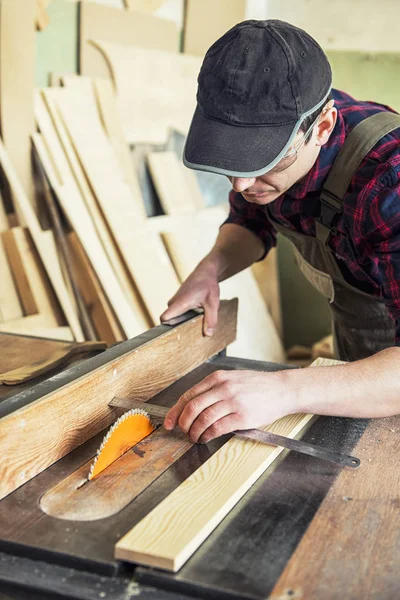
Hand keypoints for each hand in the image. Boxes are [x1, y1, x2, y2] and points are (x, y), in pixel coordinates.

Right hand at [160, 261, 219, 335]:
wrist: (206, 271)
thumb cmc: (208, 285)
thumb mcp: (213, 303)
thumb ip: (210, 319)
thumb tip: (208, 334)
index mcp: (180, 303)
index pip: (164, 318)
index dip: (166, 328)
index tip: (175, 336)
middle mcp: (174, 302)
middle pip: (169, 320)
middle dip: (177, 328)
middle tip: (189, 335)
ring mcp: (175, 301)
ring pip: (174, 316)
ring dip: (182, 321)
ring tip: (193, 324)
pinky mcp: (178, 301)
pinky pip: (177, 312)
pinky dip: (184, 316)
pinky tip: (194, 317)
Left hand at [164, 369, 292, 442]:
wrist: (282, 389)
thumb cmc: (258, 386)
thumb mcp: (233, 379)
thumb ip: (214, 389)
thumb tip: (193, 406)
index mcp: (218, 378)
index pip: (188, 395)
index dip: (176, 411)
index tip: (170, 422)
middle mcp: (223, 388)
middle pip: (192, 407)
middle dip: (183, 423)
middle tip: (182, 432)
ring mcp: (233, 401)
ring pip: (203, 418)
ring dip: (195, 432)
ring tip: (195, 437)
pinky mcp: (242, 416)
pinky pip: (218, 427)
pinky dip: (208, 435)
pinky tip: (206, 438)